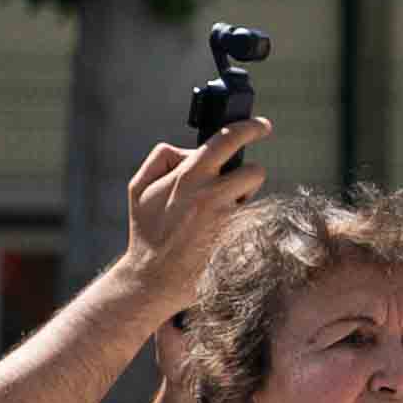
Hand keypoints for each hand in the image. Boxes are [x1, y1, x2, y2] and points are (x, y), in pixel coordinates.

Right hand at [107, 109, 271, 300]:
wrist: (154, 277)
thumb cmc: (147, 230)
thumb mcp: (139, 187)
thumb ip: (163, 158)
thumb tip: (191, 149)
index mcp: (189, 176)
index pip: (227, 139)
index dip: (250, 127)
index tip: (263, 125)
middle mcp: (213, 195)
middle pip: (255, 170)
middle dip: (247, 174)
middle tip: (236, 184)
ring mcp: (229, 220)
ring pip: (255, 198)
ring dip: (244, 202)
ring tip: (219, 215)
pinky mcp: (240, 242)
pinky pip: (255, 223)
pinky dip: (244, 225)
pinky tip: (221, 235)